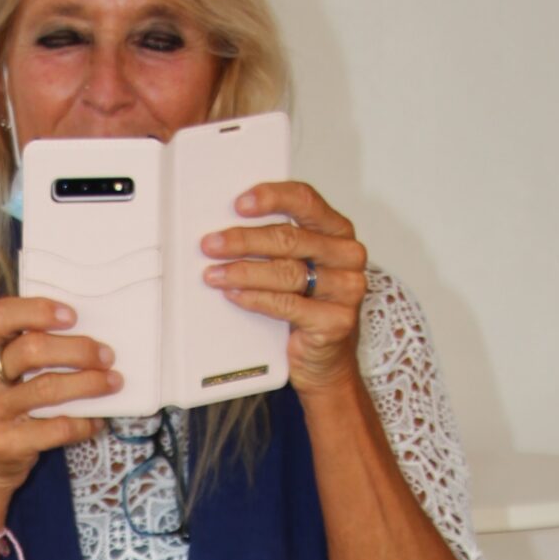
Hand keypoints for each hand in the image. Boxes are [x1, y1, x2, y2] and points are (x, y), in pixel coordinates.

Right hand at [0, 296, 120, 524]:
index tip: (72, 315)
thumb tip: (85, 334)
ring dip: (88, 383)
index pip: (0, 316)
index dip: (36, 309)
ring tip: (113, 382)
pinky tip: (97, 421)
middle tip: (106, 354)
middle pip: (32, 350)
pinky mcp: (6, 444)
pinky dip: (84, 423)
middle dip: (77, 349)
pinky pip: (56, 428)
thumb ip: (23, 354)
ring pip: (47, 389)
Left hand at [200, 181, 367, 397]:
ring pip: (286, 272)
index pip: (305, 200)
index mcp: (338, 232)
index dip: (271, 197)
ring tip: (213, 274)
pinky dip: (255, 299)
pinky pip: (287, 305)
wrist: (326, 362)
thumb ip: (278, 245)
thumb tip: (227, 230)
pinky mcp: (336, 321)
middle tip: (210, 245)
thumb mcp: (299, 267)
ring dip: (243, 271)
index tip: (239, 204)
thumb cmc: (308, 308)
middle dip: (243, 240)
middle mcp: (347, 256)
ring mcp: (346, 289)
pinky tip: (234, 294)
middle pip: (289, 239)